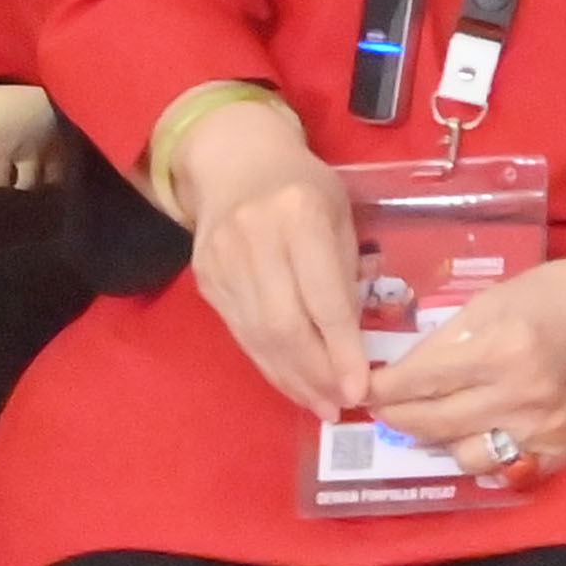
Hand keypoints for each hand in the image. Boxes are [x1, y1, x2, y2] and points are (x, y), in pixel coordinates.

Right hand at [172, 97, 365, 415]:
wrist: (235, 161)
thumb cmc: (304, 188)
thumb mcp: (340, 216)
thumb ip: (345, 274)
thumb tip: (352, 348)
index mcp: (299, 215)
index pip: (323, 299)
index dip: (341, 350)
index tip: (359, 389)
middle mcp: (254, 238)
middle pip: (284, 326)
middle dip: (315, 374)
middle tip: (339, 404)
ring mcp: (222, 260)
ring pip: (258, 336)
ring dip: (291, 378)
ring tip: (319, 403)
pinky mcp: (206, 278)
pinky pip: (240, 332)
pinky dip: (268, 362)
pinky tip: (291, 380)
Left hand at [363, 233, 565, 480]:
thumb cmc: (557, 296)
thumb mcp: (493, 299)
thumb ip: (447, 338)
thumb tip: (401, 372)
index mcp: (501, 348)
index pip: (421, 381)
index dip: (383, 389)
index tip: (363, 390)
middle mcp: (521, 396)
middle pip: (432, 423)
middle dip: (396, 417)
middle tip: (382, 410)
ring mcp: (543, 429)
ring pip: (462, 455)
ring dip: (437, 441)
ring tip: (430, 421)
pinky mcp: (562, 451)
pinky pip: (504, 471)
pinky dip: (481, 456)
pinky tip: (471, 436)